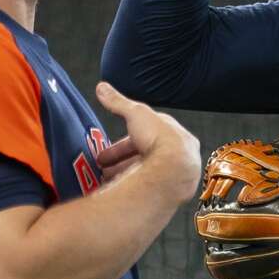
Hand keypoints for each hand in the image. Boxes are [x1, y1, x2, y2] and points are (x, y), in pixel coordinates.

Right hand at [95, 82, 200, 203]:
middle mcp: (176, 154)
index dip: (123, 142)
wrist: (173, 170)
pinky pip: (147, 188)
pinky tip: (116, 190)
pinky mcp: (170, 190)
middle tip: (102, 165)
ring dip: (123, 173)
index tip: (106, 149)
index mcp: (174, 133)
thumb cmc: (160, 139)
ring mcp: (173, 174)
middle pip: (143, 156)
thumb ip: (118, 102)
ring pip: (144, 173)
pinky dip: (130, 187)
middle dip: (120, 160)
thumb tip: (102, 87)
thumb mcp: (135, 113)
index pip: (146, 136)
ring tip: (104, 177)